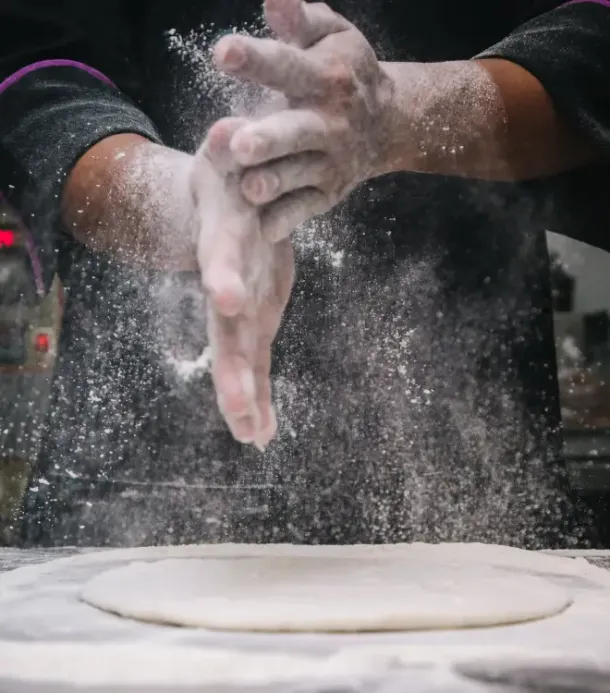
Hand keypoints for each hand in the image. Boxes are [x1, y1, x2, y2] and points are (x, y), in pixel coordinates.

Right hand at [191, 117, 294, 448]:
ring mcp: (240, 309)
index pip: (223, 262)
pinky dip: (258, 398)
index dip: (225, 278)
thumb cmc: (232, 181)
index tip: (230, 301)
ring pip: (239, 359)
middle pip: (228, 332)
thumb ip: (228, 150)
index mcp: (226, 243)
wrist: (225, 206)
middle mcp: (228, 284)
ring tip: (253, 437)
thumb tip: (228, 129)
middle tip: (241, 413)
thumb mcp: (229, 159)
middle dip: (233, 371)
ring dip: (245, 398)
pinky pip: (255, 363)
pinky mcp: (253, 320)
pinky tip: (262, 434)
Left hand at [212, 0, 394, 240]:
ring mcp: (331, 163)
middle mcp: (331, 123)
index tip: (222, 54)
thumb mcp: (333, 36)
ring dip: (274, 183)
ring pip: (299, 175)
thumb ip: (302, 20)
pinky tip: (263, 229)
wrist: (390, 123)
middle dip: (269, 138)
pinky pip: (306, 209)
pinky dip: (287, 219)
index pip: (288, 66)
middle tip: (239, 145)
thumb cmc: (347, 72)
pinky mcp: (329, 193)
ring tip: (248, 189)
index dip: (257, 60)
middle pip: (297, 132)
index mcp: (326, 78)